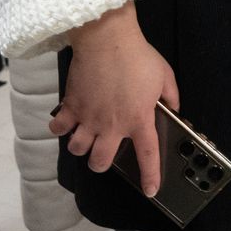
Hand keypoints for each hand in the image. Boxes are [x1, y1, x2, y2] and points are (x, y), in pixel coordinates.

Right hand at [52, 4, 178, 196]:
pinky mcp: (70, 106)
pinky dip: (59, 128)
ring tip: (85, 137)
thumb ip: (170, 97)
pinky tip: (64, 123)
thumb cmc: (139, 57)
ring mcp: (88, 118)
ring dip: (81, 147)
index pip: (147, 155)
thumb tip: (173, 109)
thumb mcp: (165, 76)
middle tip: (104, 152)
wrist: (107, 40)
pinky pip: (58, 128)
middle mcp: (112, 126)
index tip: (151, 190)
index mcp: (138, 120)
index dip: (150, 176)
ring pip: (77, 149)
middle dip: (101, 163)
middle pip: (100, 161)